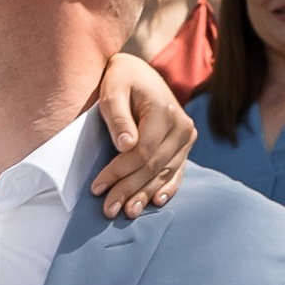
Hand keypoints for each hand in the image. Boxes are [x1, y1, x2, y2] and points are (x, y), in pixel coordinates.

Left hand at [90, 53, 194, 218]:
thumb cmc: (121, 80)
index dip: (119, 172)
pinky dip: (166, 187)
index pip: (142, 152)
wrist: (140, 72)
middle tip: (109, 209)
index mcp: (165, 112)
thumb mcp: (112, 92)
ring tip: (127, 212)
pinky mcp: (185, 144)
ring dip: (145, 194)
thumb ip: (118, 117)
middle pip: (153, 166)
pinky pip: (177, 170)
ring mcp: (186, 137)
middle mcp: (182, 126)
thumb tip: (125, 146)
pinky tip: (155, 202)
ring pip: (164, 172)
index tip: (97, 187)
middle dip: (129, 189)